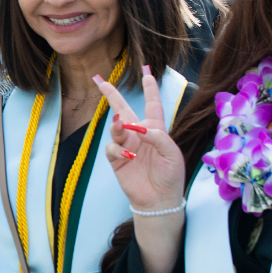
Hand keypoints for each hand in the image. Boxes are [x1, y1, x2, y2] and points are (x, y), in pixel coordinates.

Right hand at [96, 66, 186, 212]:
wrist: (159, 199)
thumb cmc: (170, 175)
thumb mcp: (172, 153)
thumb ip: (158, 136)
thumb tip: (140, 127)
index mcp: (156, 130)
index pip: (152, 105)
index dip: (150, 89)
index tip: (147, 73)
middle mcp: (139, 134)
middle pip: (123, 110)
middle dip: (111, 95)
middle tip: (99, 80)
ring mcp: (127, 146)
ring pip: (116, 127)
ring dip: (117, 125)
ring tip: (121, 125)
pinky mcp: (117, 159)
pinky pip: (112, 147)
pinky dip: (119, 149)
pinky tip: (129, 155)